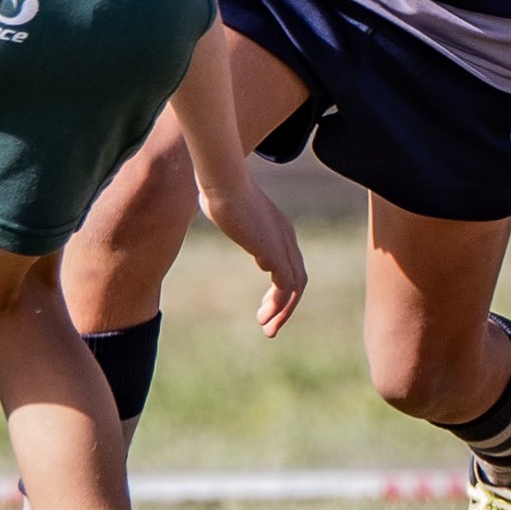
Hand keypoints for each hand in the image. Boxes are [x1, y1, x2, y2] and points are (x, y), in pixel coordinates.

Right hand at [198, 175, 306, 335]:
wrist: (223, 181)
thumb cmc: (218, 189)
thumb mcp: (224, 206)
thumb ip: (226, 214)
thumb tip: (212, 206)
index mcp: (279, 228)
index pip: (290, 264)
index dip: (280, 287)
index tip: (264, 303)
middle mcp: (286, 238)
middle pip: (298, 279)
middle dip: (285, 305)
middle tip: (267, 324)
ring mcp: (283, 245)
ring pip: (295, 287)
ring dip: (283, 311)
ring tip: (267, 328)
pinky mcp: (275, 254)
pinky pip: (286, 287)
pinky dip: (279, 305)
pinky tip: (264, 316)